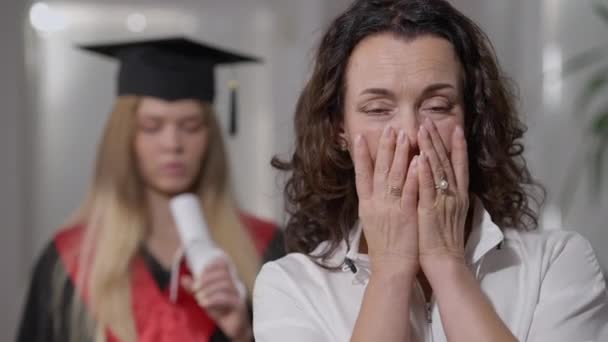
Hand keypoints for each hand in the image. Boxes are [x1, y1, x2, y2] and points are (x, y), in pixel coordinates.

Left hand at [182, 259, 250, 340]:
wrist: (232, 327)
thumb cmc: (219, 310)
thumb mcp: (204, 298)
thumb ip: (195, 288)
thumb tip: (183, 278)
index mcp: (226, 280)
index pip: (223, 265)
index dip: (213, 265)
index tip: (200, 272)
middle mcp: (234, 285)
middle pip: (223, 274)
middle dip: (206, 279)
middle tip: (194, 289)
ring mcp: (237, 294)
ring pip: (225, 285)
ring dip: (208, 290)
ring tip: (198, 298)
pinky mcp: (239, 305)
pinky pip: (227, 298)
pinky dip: (213, 299)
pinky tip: (203, 304)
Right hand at [353, 125, 419, 272]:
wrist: (390, 268)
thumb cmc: (383, 246)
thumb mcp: (370, 221)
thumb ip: (372, 201)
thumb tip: (371, 184)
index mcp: (366, 205)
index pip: (360, 175)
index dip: (360, 155)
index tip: (358, 136)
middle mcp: (376, 204)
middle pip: (379, 170)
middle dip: (384, 148)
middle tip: (389, 128)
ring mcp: (391, 208)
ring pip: (394, 177)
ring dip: (399, 155)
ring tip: (403, 135)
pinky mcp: (406, 215)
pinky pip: (409, 192)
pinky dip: (412, 176)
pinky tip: (416, 161)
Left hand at [416, 119, 468, 271]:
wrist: (445, 262)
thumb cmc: (443, 240)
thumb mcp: (448, 213)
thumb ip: (446, 195)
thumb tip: (444, 181)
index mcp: (457, 195)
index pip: (459, 165)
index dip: (457, 146)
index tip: (455, 127)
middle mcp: (453, 195)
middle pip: (447, 162)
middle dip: (439, 139)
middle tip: (430, 120)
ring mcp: (443, 201)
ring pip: (438, 170)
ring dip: (431, 149)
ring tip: (424, 129)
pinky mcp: (431, 210)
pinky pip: (428, 188)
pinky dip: (425, 173)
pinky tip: (421, 158)